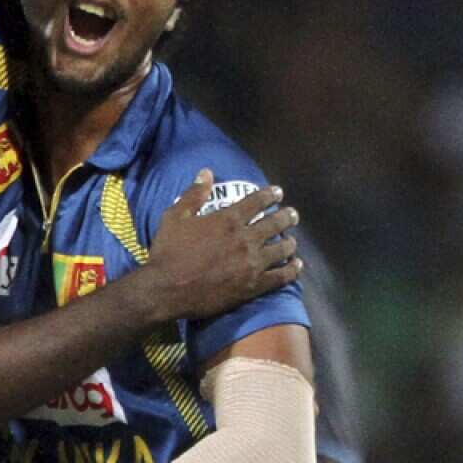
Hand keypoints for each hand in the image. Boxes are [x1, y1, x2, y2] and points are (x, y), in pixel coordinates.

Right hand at [143, 169, 300, 320]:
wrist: (167, 289)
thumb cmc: (168, 252)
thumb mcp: (175, 216)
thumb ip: (194, 194)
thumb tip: (207, 172)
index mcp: (228, 219)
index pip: (257, 201)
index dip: (270, 194)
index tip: (278, 192)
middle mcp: (246, 238)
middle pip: (276, 223)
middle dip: (287, 216)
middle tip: (292, 215)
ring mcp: (252, 263)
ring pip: (282, 248)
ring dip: (290, 242)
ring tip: (292, 241)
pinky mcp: (254, 285)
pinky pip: (281, 276)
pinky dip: (291, 270)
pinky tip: (295, 267)